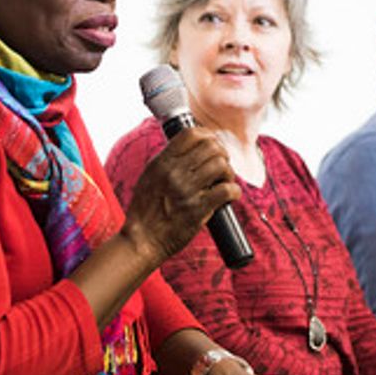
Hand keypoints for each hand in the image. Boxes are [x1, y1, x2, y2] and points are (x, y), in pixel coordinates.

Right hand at [121, 128, 239, 261]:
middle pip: (211, 147)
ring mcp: (186, 190)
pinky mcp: (198, 209)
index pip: (191, 134)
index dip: (207, 136)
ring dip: (229, 173)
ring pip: (221, 165)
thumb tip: (189, 149)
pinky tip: (231, 196)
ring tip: (225, 181)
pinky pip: (226, 190)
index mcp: (162, 163)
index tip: (213, 145)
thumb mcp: (149, 177)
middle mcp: (174, 173)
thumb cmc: (145, 212)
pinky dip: (234, 191)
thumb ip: (166, 162)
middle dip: (222, 154)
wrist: (141, 240)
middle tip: (222, 167)